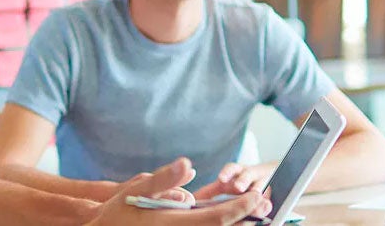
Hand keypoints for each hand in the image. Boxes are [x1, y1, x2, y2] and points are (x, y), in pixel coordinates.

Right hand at [88, 158, 271, 225]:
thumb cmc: (117, 213)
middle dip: (248, 219)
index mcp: (174, 223)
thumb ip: (164, 180)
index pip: (217, 217)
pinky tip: (233, 222)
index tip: (257, 196)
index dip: (240, 208)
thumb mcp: (136, 190)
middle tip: (267, 205)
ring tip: (258, 215)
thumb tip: (188, 165)